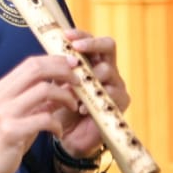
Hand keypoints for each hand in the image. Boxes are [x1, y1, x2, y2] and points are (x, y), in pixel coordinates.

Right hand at [0, 54, 84, 172]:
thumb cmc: (5, 141)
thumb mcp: (22, 115)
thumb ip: (41, 101)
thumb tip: (66, 85)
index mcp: (2, 88)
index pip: (31, 63)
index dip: (55, 60)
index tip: (74, 64)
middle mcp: (1, 96)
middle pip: (37, 69)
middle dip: (63, 71)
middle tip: (79, 81)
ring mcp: (5, 113)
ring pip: (44, 90)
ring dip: (65, 97)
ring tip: (74, 107)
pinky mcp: (11, 131)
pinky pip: (44, 119)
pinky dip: (57, 124)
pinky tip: (59, 132)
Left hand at [56, 28, 129, 156]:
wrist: (69, 138)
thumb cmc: (62, 109)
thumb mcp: (57, 86)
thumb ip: (57, 69)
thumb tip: (50, 50)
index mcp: (91, 61)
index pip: (89, 40)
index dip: (80, 34)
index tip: (66, 35)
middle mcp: (106, 68)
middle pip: (108, 45)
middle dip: (92, 44)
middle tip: (76, 48)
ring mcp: (115, 84)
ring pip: (107, 70)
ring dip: (87, 78)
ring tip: (72, 91)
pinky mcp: (121, 101)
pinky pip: (111, 93)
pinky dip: (93, 99)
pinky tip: (80, 108)